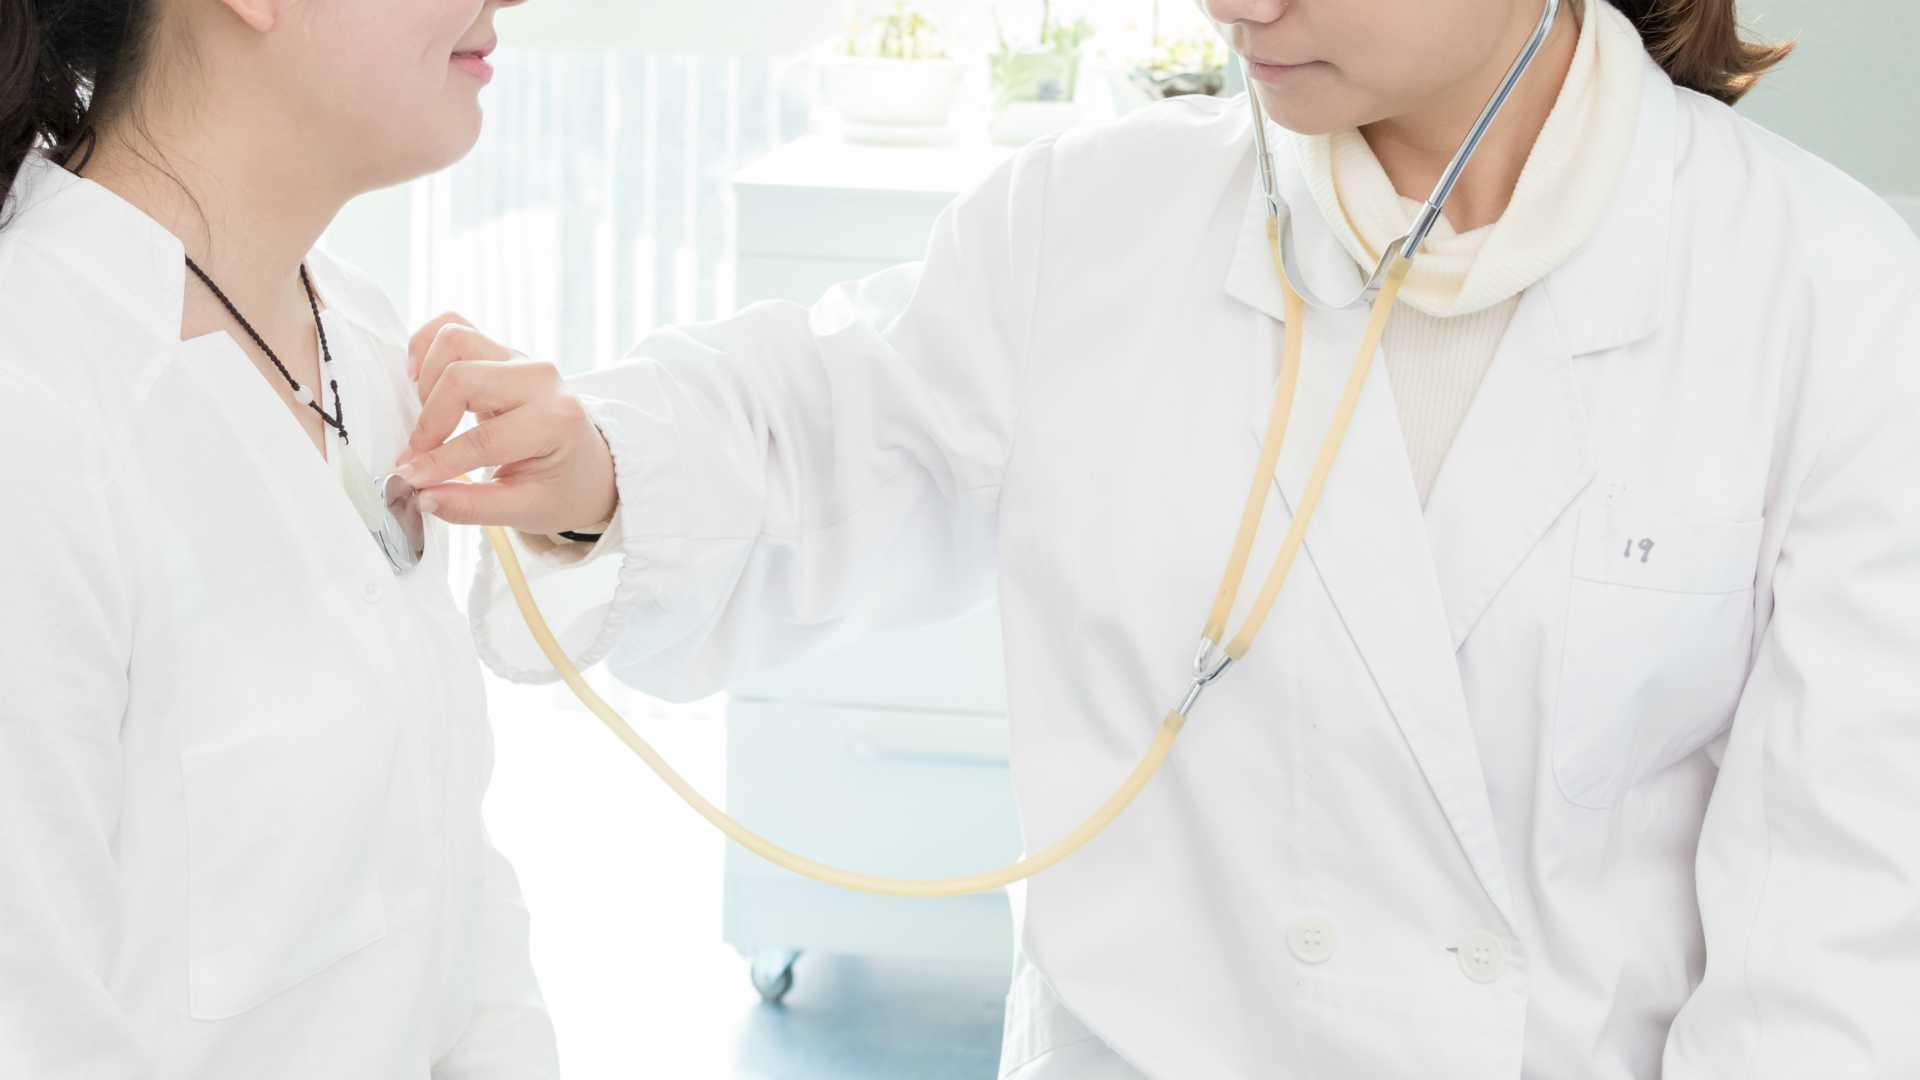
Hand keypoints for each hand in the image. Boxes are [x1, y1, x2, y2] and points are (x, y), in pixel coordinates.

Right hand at [392, 312, 616, 532]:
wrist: (588, 463)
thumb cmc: (563, 486)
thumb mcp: (528, 510)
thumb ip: (474, 507)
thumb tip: (423, 497)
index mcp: (556, 420)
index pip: (483, 438)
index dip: (439, 461)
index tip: (411, 479)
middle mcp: (540, 379)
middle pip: (461, 377)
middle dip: (430, 420)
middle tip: (420, 453)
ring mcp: (520, 358)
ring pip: (455, 339)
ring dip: (428, 380)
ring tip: (428, 419)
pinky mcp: (500, 351)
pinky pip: (453, 325)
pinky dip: (427, 347)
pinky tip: (421, 382)